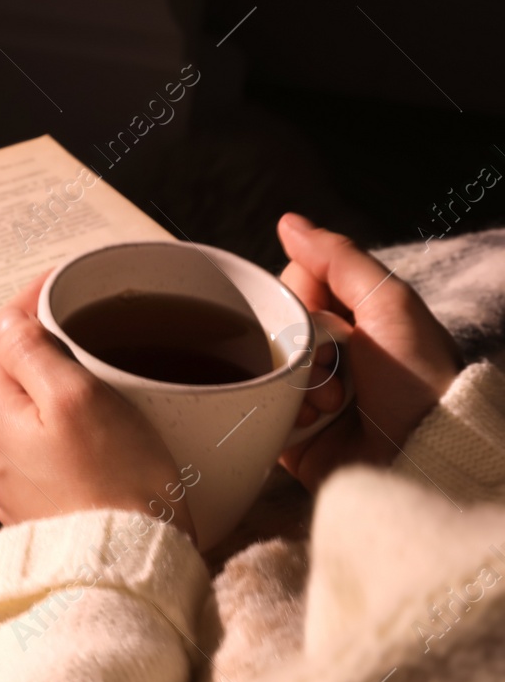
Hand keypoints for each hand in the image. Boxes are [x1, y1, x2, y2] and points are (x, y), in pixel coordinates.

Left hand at [0, 275, 195, 541]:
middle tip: (82, 320)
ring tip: (92, 372)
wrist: (129, 573)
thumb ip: (33, 351)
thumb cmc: (115, 484)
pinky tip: (92, 430)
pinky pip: (41, 450)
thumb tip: (8, 319)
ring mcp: (10, 483)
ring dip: (50, 387)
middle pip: (8, 373)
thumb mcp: (77, 399)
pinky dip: (60, 428)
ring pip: (24, 412)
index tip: (65, 282)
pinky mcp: (38, 507)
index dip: (30, 300)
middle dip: (39, 342)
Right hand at [276, 213, 461, 489]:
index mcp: (355, 320)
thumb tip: (288, 222)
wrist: (425, 459)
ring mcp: (309, 395)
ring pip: (262, 367)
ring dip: (289, 382)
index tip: (321, 320)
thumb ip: (339, 258)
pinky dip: (278, 412)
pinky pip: (257, 410)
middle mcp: (331, 355)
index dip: (298, 298)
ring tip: (327, 403)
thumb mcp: (391, 305)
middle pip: (274, 326)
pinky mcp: (292, 434)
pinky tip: (309, 422)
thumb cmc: (420, 383)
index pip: (295, 287)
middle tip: (325, 364)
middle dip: (294, 345)